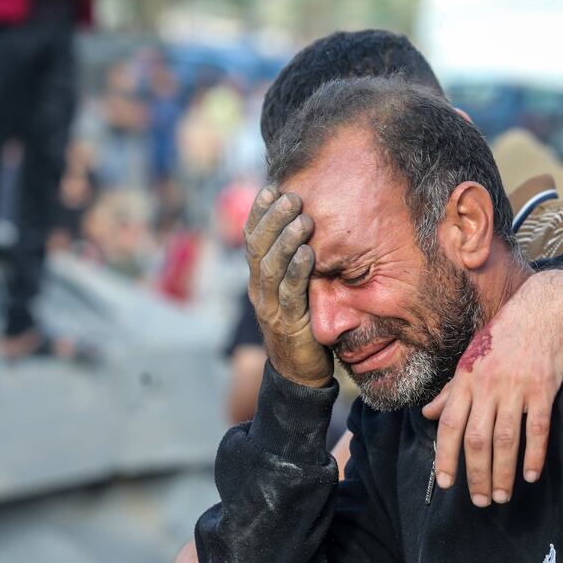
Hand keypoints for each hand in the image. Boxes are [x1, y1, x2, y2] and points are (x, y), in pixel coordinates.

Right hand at [244, 186, 331, 387]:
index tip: (271, 188)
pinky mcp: (288, 324)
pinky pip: (290, 293)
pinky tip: (309, 253)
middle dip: (273, 218)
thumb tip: (306, 228)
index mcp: (257, 279)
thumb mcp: (294, 291)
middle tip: (290, 195)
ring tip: (302, 218)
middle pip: (258, 247)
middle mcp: (258, 290)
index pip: (252, 240)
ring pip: (271, 267)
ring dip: (286, 240)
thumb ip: (293, 265)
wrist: (299, 374)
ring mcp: (270, 307)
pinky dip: (298, 271)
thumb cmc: (302, 325)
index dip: (259, 213)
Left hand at [422, 270, 562, 505]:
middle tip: (479, 501)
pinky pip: (538, 429)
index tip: (446, 484)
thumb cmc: (506, 334)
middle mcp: (487, 385)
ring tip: (501, 496)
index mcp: (465, 378)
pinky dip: (534, 455)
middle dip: (475, 475)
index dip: (445, 457)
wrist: (546, 306)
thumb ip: (451, 390)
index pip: (449, 425)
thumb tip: (427, 415)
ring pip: (505, 439)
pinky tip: (532, 475)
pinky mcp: (544, 388)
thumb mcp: (471, 357)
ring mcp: (516, 387)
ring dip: (502, 473)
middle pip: (477, 439)